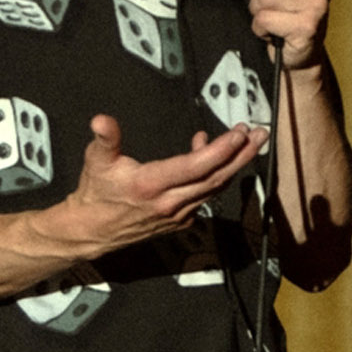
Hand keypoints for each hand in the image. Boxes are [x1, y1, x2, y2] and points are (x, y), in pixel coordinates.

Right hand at [47, 114, 265, 254]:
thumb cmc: (96, 193)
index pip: (196, 167)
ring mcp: (178, 214)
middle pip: (215, 179)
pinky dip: (215, 177)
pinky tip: (214, 157)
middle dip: (241, 156)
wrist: (91, 230)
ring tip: (248, 143)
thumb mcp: (96, 161)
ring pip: (214, 189)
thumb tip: (102, 121)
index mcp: (151, 185)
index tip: (239, 133)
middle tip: (259, 135)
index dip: (221, 150)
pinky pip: (205, 196)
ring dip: (234, 165)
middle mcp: (169, 202)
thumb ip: (105, 139)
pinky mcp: (180, 220)